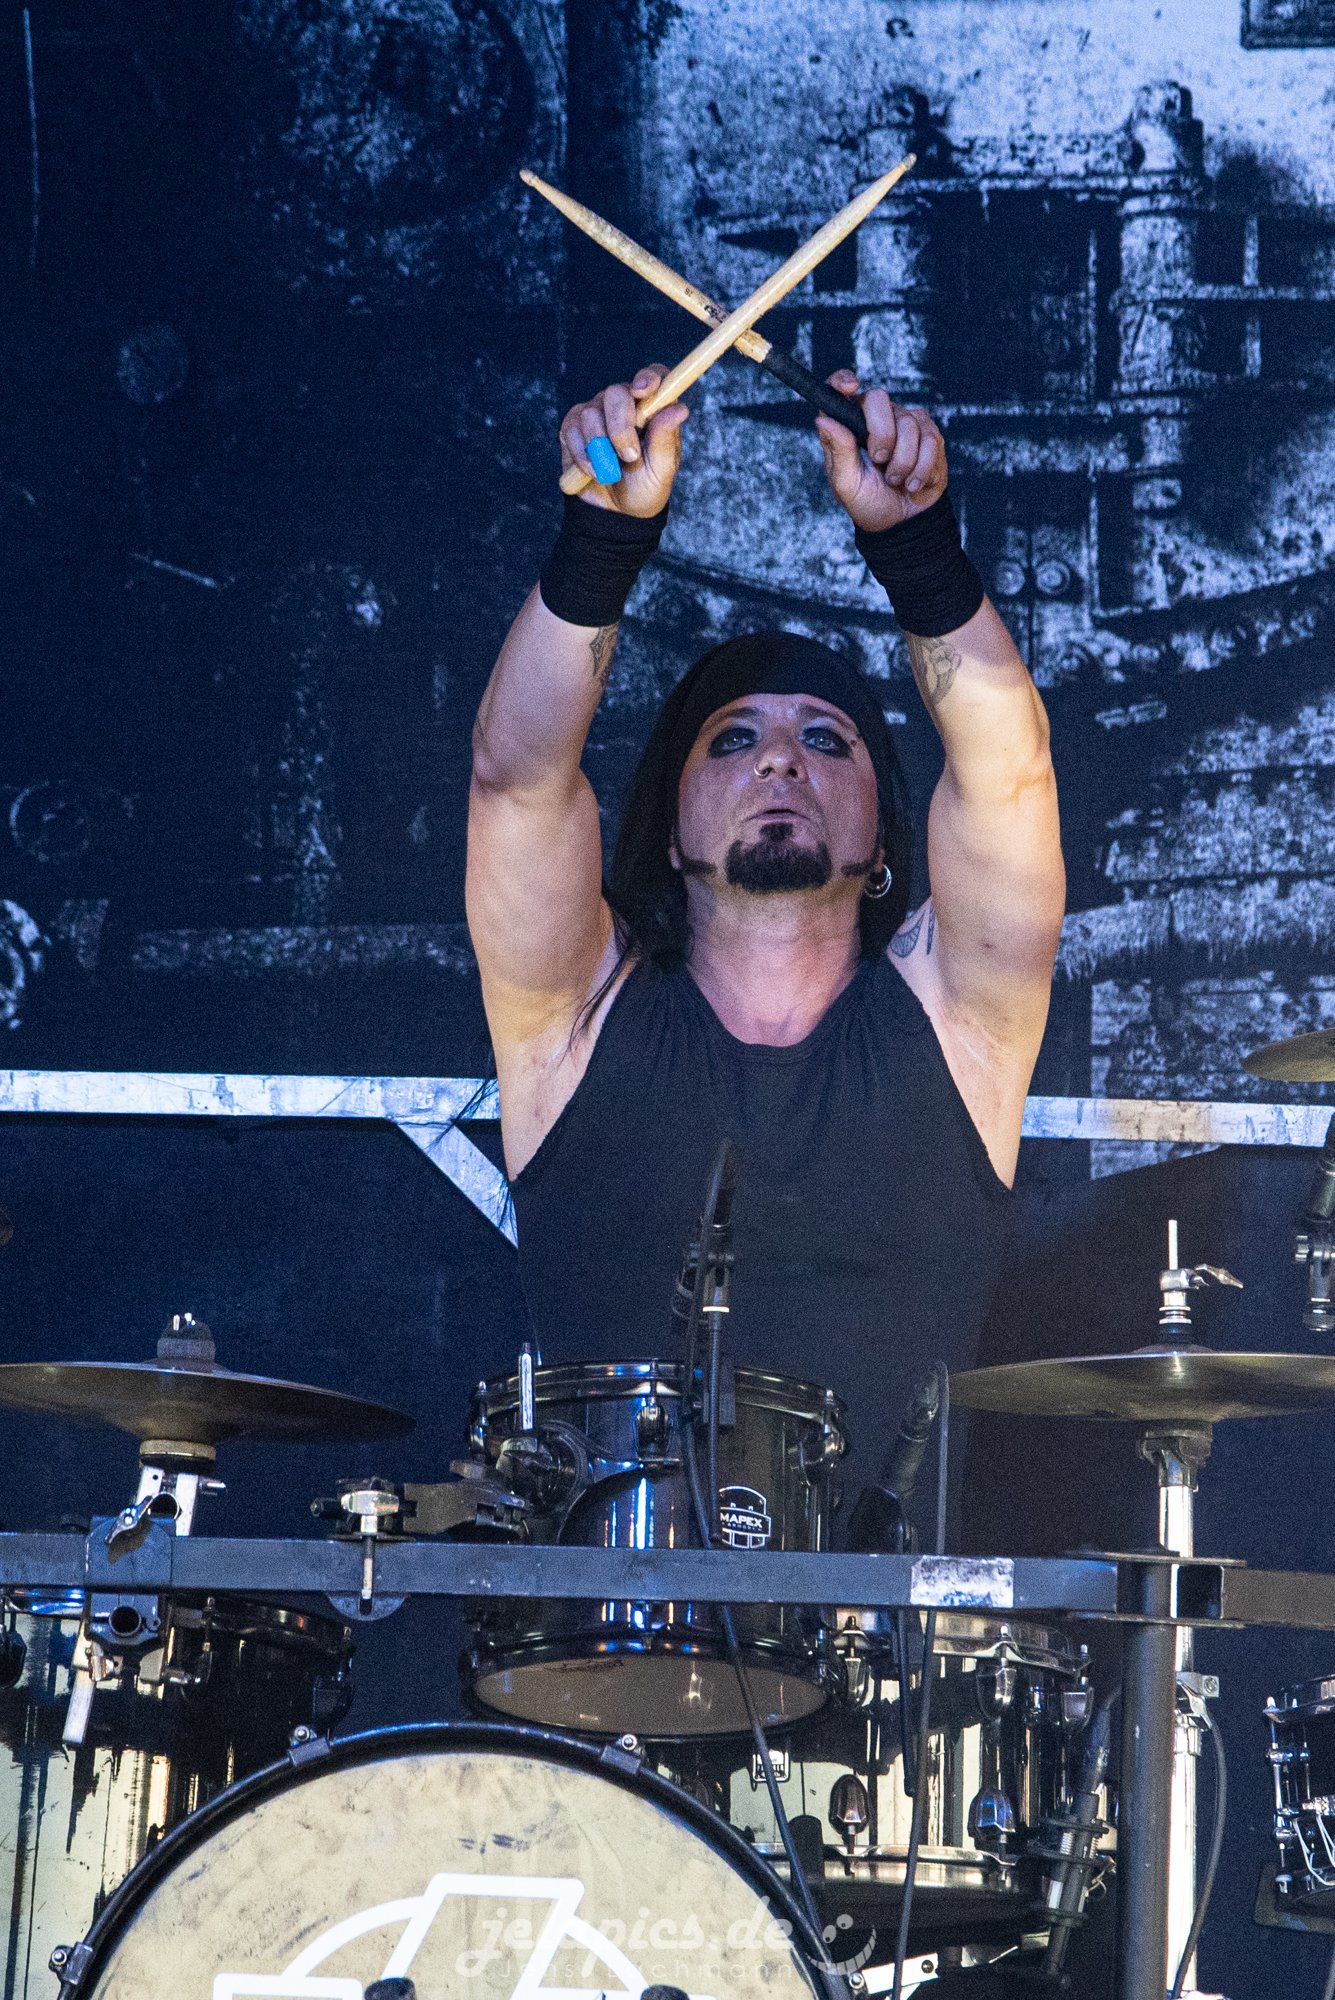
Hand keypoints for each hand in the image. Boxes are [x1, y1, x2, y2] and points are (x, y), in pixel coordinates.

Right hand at [558, 363, 688, 514]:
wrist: (617, 512)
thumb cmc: (646, 486)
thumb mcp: (662, 470)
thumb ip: (666, 440)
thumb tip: (679, 408)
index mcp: (651, 408)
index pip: (653, 376)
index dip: (648, 377)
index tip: (643, 392)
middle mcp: (624, 404)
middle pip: (616, 392)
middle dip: (620, 427)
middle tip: (629, 457)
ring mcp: (596, 412)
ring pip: (591, 413)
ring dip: (601, 448)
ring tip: (611, 472)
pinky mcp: (572, 427)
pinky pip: (572, 430)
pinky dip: (583, 455)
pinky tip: (593, 471)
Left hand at [815, 369, 946, 532]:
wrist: (901, 524)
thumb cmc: (868, 503)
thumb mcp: (846, 484)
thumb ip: (838, 451)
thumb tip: (822, 419)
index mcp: (849, 425)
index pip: (839, 389)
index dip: (842, 380)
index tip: (851, 387)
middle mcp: (876, 418)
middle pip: (879, 399)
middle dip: (881, 435)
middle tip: (879, 461)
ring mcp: (905, 423)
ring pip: (908, 424)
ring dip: (902, 463)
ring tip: (896, 481)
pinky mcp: (929, 435)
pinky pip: (930, 440)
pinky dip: (921, 469)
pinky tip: (913, 483)